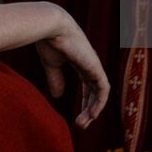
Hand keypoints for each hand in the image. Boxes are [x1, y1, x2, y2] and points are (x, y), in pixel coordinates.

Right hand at [35, 8, 109, 128]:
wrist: (51, 27)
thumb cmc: (48, 41)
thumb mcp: (51, 64)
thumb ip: (56, 79)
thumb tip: (59, 96)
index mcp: (80, 60)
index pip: (88, 84)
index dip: (85, 100)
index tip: (78, 115)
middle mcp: (89, 63)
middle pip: (94, 90)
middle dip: (89, 108)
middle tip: (81, 124)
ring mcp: (94, 64)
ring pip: (100, 92)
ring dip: (93, 109)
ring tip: (83, 124)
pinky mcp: (95, 67)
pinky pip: (103, 89)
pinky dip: (99, 103)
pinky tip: (92, 114)